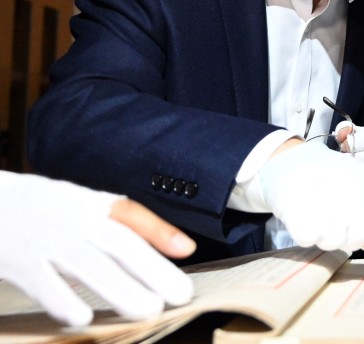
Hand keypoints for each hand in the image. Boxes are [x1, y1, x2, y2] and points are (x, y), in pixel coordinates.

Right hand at [0, 171, 194, 326]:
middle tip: (178, 295)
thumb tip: (185, 247)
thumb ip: (132, 224)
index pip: (128, 212)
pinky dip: (62, 300)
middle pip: (116, 242)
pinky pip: (42, 283)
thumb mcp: (84, 206)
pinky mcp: (17, 262)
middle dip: (151, 269)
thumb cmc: (43, 211)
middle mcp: (70, 218)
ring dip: (119, 288)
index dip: (158, 230)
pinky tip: (83, 318)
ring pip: (86, 264)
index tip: (188, 250)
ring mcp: (43, 239)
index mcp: (88, 203)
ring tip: (147, 310)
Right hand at [258, 140, 363, 276]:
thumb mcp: (358, 191)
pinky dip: (305, 233)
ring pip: (333, 240)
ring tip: (317, 216)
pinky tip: (303, 216)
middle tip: (334, 223)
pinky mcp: (298, 202)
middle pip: (359, 236)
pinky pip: (309, 237)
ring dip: (324, 236)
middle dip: (346, 238)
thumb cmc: (329, 181)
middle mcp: (352, 185)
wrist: (292, 160)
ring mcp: (325, 192)